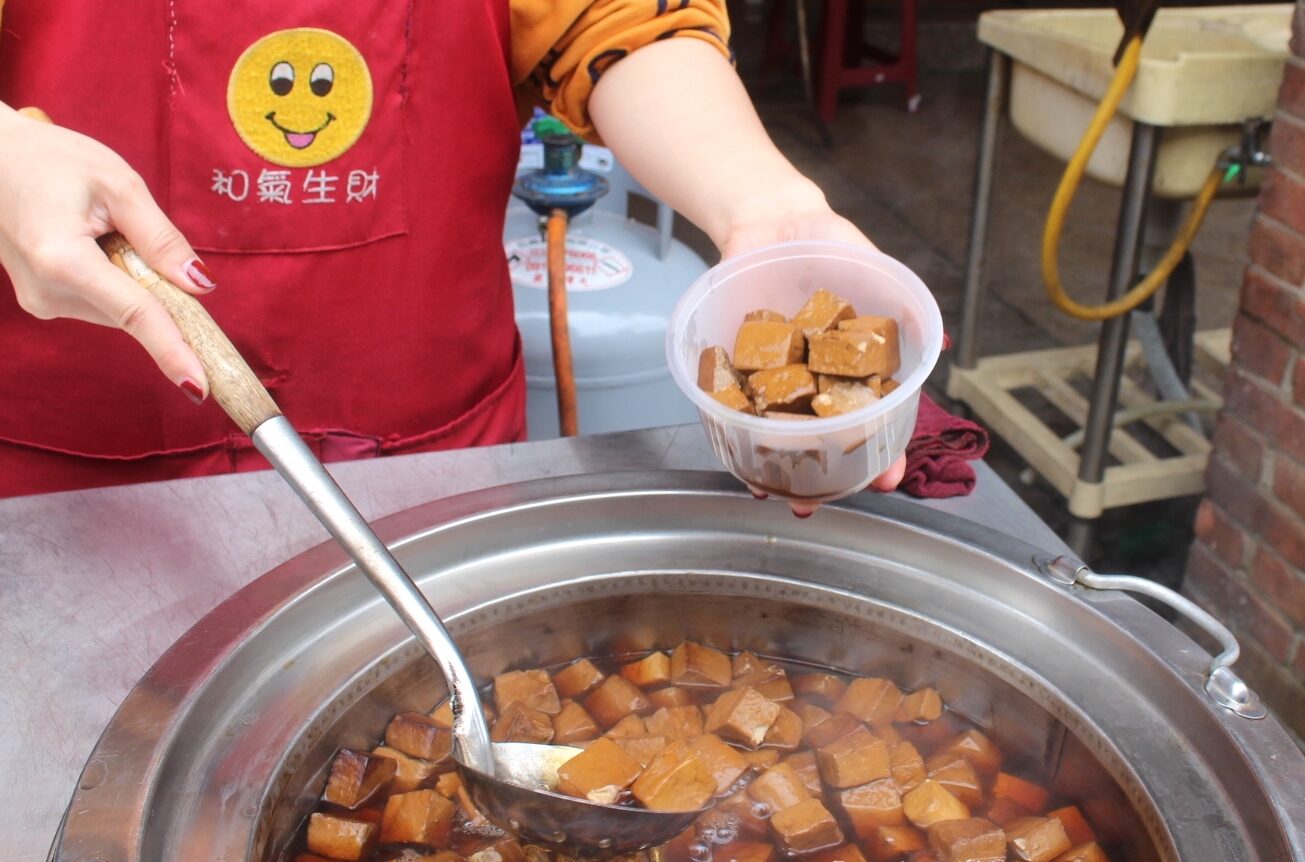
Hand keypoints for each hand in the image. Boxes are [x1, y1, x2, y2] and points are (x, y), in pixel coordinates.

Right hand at [0, 104, 213, 401]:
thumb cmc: (51, 160)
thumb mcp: (118, 184)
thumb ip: (160, 238)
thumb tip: (200, 286)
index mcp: (61, 258)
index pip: (134, 313)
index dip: (172, 349)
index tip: (199, 388)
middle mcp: (47, 290)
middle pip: (133, 312)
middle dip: (158, 289)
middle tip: (136, 233)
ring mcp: (41, 300)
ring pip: (120, 310)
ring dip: (132, 279)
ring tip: (98, 227)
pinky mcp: (43, 301)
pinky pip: (103, 302)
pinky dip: (115, 280)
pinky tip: (91, 241)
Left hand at [721, 180, 907, 513]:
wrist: (771, 217)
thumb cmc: (828, 243)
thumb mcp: (870, 266)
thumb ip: (901, 306)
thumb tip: (941, 340)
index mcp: (857, 364)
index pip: (877, 420)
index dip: (886, 453)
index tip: (889, 478)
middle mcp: (820, 377)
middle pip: (828, 440)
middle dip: (827, 477)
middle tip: (821, 501)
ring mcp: (780, 375)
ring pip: (782, 433)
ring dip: (778, 468)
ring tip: (774, 493)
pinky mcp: (742, 364)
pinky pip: (740, 404)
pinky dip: (737, 429)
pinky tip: (736, 456)